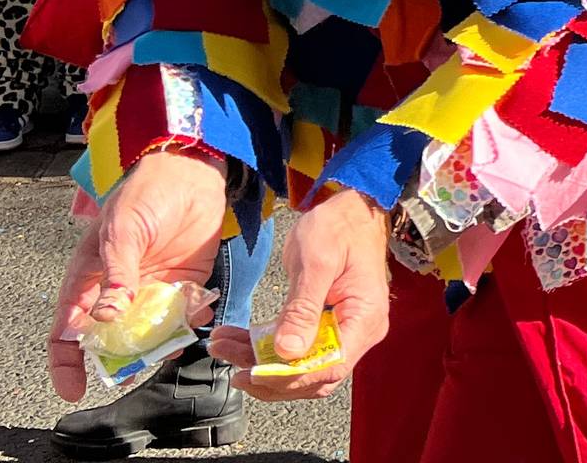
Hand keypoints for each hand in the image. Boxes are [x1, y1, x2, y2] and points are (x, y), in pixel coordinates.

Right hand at [49, 151, 227, 400]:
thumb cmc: (144, 195)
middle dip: (120, 361)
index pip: (67, 330)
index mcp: (89, 279)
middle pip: (110, 342)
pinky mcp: (185, 284)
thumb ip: (115, 276)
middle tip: (132, 373)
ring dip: (159, 345)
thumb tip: (102, 318)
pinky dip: (191, 320)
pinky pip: (185, 316)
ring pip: (150, 335)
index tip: (73, 389)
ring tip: (170, 342)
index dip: (65, 362)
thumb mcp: (122, 233)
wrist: (192, 172)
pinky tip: (198, 308)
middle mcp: (118, 292)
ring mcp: (152, 291)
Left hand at [214, 191, 387, 402]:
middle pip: (315, 376)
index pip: (329, 366)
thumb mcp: (316, 263)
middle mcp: (358, 332)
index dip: (290, 377)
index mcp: (363, 319)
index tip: (251, 371)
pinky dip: (267, 349)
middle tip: (227, 360)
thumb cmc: (338, 228)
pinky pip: (297, 348)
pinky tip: (237, 338)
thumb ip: (303, 308)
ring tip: (223, 346)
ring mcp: (343, 330)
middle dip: (269, 374)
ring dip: (262, 363)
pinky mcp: (327, 324)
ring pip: (302, 366)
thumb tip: (287, 351)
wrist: (352, 208)